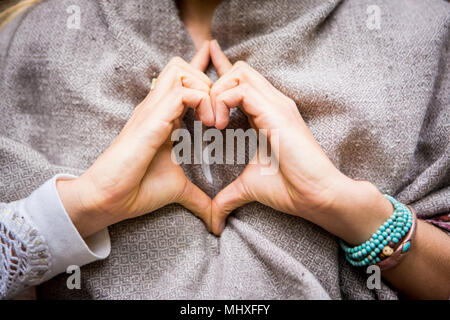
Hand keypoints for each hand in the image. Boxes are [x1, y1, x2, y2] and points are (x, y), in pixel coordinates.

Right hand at [57, 42, 213, 237]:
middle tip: (220, 111)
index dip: (201, 69)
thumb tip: (216, 219)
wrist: (110, 199)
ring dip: (204, 89)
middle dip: (207, 80)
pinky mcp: (151, 120)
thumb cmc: (139, 189)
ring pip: (179, 71)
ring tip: (214, 119)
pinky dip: (201, 101)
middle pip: (180, 66)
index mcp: (163, 117)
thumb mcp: (179, 189)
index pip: (182, 81)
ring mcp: (152, 111)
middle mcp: (156, 108)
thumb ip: (200, 198)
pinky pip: (181, 93)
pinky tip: (209, 124)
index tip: (220, 70)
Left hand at [209, 40, 392, 243]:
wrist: (316, 195)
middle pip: (238, 69)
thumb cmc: (288, 188)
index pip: (241, 80)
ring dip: (216, 93)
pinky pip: (241, 90)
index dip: (219, 72)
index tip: (201, 75)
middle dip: (213, 83)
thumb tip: (213, 221)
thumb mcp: (248, 187)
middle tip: (203, 115)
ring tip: (211, 123)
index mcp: (266, 113)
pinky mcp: (276, 112)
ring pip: (239, 73)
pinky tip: (219, 126)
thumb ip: (227, 196)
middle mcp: (272, 102)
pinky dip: (222, 101)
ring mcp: (276, 104)